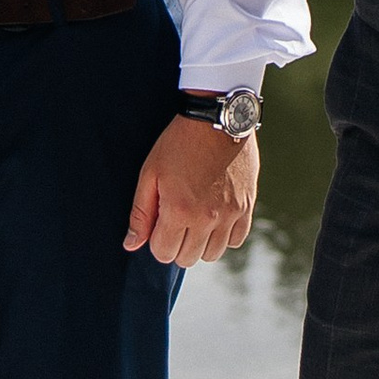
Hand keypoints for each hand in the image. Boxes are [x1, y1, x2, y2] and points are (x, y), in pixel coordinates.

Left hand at [124, 117, 258, 267]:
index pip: (163, 253)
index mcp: (179, 210)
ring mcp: (230, 214)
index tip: (160, 223)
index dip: (157, 241)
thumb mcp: (150, 173)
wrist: (217, 119)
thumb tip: (131, 245)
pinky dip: (225, 236)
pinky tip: (216, 218)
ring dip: (201, 243)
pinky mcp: (247, 206)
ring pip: (213, 254)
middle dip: (177, 245)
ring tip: (196, 220)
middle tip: (177, 220)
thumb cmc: (178, 144)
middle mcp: (206, 218)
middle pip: (187, 258)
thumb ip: (141, 213)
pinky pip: (236, 240)